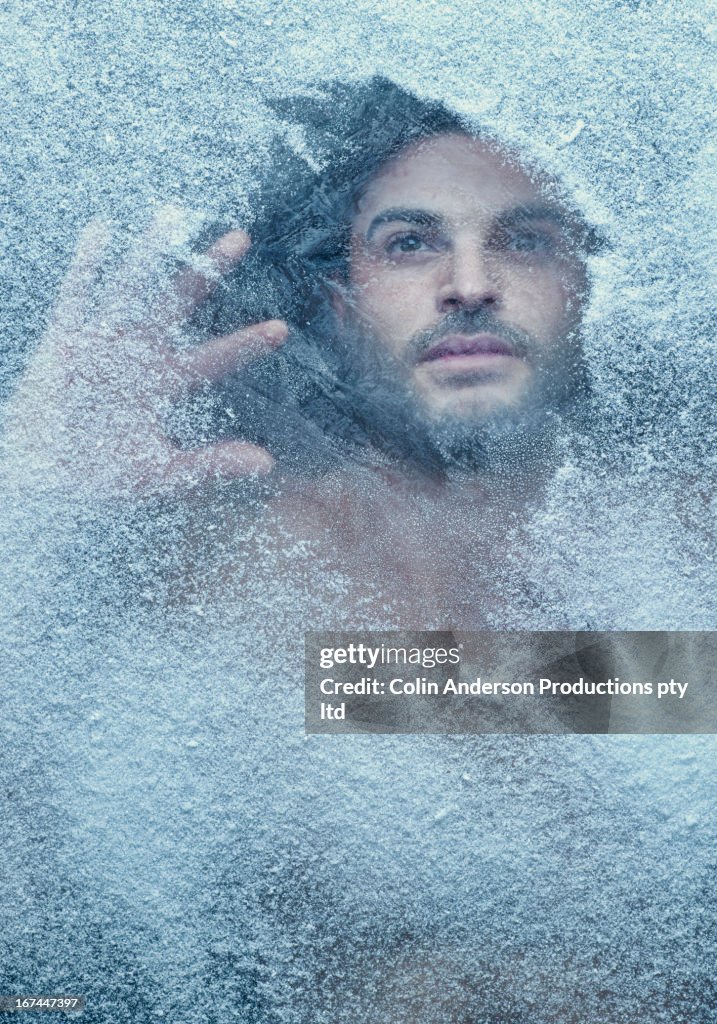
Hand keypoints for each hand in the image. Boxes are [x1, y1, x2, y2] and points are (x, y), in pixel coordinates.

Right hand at [2, 206, 287, 501]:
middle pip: (181, 302)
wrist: (42, 475)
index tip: (282, 329)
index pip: (216, 357)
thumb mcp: (162, 473)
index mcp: (166, 382)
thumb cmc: (102, 475)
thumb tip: (266, 463)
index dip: (246, 343)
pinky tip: (103, 229)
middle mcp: (140, 352)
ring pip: (133, 286)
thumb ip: (211, 464)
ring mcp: (104, 340)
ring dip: (152, 252)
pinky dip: (87, 264)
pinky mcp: (67, 338)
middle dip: (208, 270)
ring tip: (172, 214)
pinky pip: (78, 294)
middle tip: (241, 237)